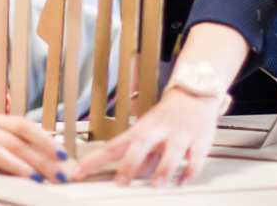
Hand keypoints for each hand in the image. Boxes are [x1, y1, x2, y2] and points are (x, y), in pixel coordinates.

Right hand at [0, 110, 68, 181]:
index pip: (23, 126)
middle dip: (41, 160)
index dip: (44, 139)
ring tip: (40, 180)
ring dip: (21, 169)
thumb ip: (11, 136)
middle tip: (60, 175)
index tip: (63, 154)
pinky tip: (13, 189)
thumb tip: (45, 149)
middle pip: (16, 144)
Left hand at [73, 87, 220, 186]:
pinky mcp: (199, 139)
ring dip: (163, 168)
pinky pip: (196, 156)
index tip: (77, 173)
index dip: (94, 160)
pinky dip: (190, 169)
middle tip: (121, 183)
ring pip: (172, 150)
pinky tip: (183, 181)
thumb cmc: (167, 116)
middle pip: (141, 143)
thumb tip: (130, 174)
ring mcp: (179, 134)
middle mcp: (158, 130)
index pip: (112, 145)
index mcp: (140, 129)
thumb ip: (140, 154)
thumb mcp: (148, 132)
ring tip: (156, 186)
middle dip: (131, 163)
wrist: (194, 91)